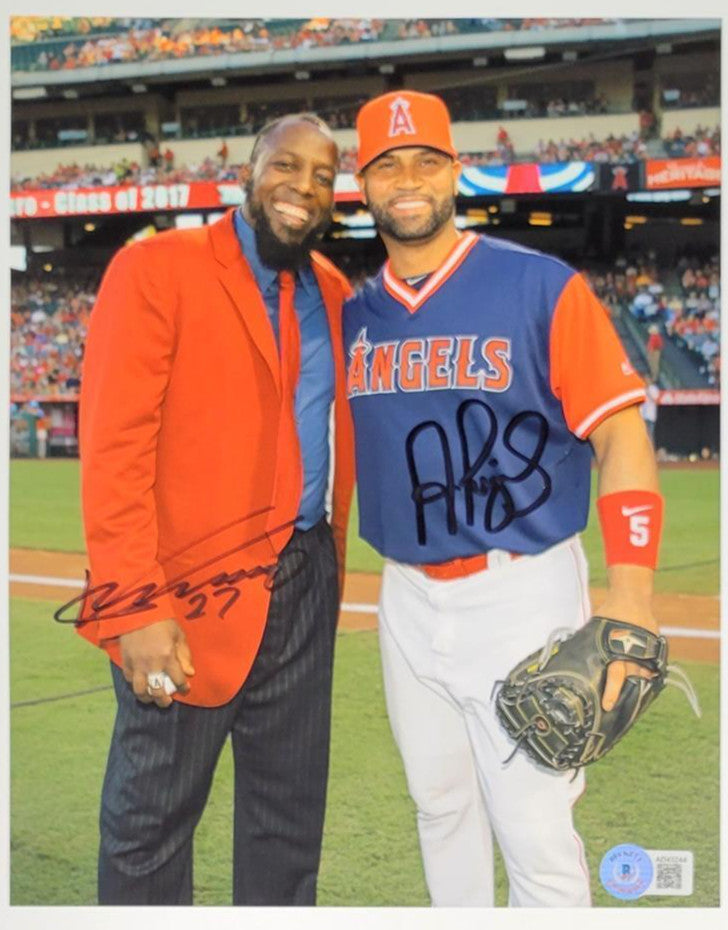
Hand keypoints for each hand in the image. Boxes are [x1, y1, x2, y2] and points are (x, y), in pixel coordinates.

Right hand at [119, 619, 194, 706]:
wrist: (138, 612)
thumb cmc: (162, 622)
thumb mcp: (178, 635)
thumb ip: (184, 655)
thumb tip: (190, 673)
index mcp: (167, 657)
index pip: (178, 679)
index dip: (183, 687)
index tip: (185, 689)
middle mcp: (151, 665)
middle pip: (157, 691)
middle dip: (164, 700)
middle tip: (167, 701)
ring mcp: (136, 665)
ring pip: (140, 690)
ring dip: (147, 698)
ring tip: (152, 699)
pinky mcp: (125, 662)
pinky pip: (130, 680)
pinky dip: (136, 686)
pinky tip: (141, 685)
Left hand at [596, 590, 658, 712]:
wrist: (631, 599)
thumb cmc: (609, 614)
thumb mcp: (595, 629)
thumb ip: (589, 646)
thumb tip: (569, 658)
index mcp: (616, 650)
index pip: (615, 676)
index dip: (612, 693)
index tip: (608, 706)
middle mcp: (633, 654)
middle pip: (631, 681)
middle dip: (625, 696)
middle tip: (617, 709)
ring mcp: (647, 653)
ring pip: (644, 678)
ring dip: (637, 688)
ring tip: (631, 701)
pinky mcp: (655, 650)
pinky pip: (652, 669)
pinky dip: (647, 678)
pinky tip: (642, 686)